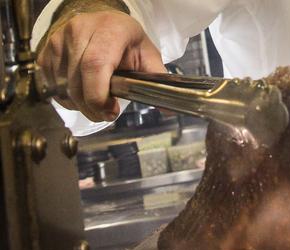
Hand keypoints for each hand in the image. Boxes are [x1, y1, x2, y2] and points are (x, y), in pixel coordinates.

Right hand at [36, 11, 165, 121]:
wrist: (103, 21)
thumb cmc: (128, 41)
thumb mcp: (148, 55)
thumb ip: (157, 81)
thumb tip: (169, 109)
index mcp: (110, 30)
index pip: (95, 65)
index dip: (99, 96)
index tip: (111, 111)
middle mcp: (80, 30)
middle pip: (76, 81)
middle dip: (91, 107)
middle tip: (106, 115)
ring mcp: (59, 39)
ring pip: (62, 85)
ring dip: (78, 104)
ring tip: (96, 102)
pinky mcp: (46, 49)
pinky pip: (51, 83)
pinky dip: (65, 96)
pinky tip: (81, 94)